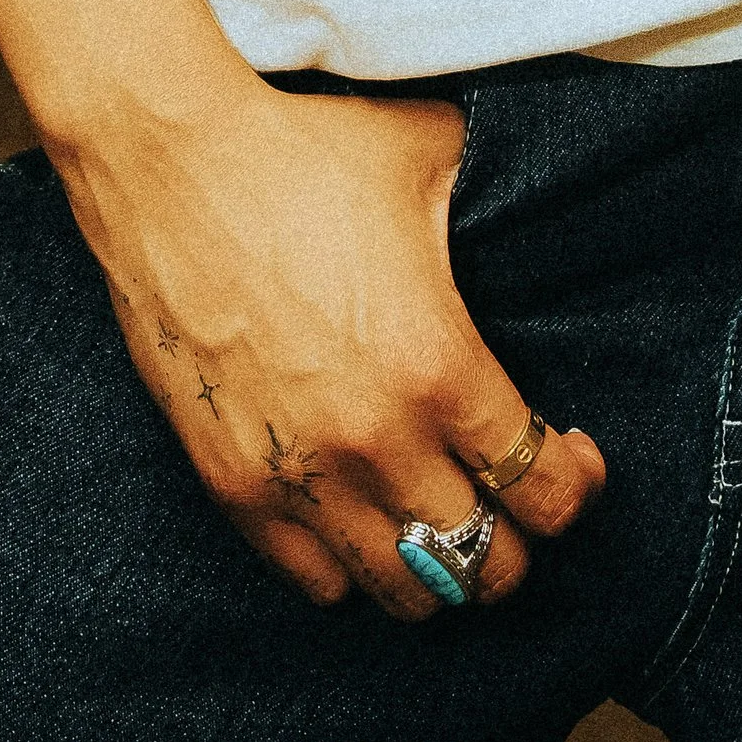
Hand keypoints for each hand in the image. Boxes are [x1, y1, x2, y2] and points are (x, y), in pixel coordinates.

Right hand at [55, 79, 606, 614]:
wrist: (168, 160)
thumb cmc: (300, 150)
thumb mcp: (429, 156)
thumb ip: (491, 201)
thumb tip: (531, 194)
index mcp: (438, 364)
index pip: (542, 487)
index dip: (574, 484)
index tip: (572, 457)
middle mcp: (376, 440)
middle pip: (487, 563)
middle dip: (519, 539)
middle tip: (512, 495)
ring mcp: (300, 474)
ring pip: (405, 591)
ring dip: (440, 569)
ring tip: (442, 520)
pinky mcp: (232, 484)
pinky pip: (315, 580)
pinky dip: (352, 566)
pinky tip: (362, 520)